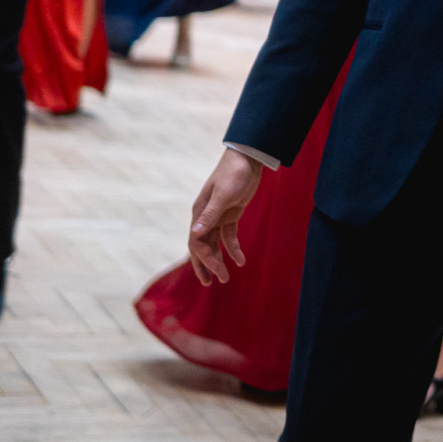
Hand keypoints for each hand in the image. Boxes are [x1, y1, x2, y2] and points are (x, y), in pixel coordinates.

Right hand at [188, 148, 263, 284]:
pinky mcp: (231, 214)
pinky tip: (241, 261)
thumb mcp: (224, 194)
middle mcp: (205, 217)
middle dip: (205, 265)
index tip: (217, 271)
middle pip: (201, 246)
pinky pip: (229, 236)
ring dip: (218, 260)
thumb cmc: (234, 173)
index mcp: (199, 213)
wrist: (248, 158)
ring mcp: (218, 216)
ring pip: (214, 244)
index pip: (196, 242)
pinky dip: (233, 248)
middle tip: (212, 283)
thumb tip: (194, 233)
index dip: (204, 259)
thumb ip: (210, 214)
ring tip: (224, 278)